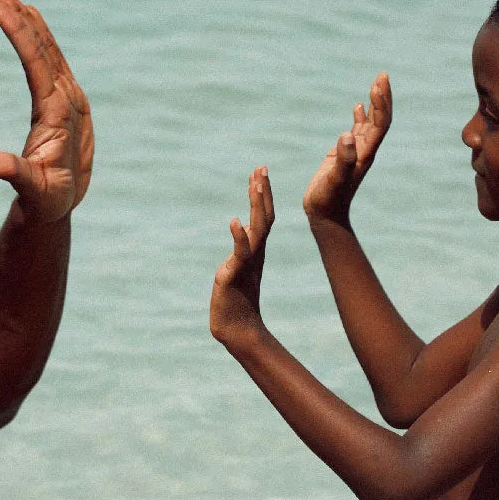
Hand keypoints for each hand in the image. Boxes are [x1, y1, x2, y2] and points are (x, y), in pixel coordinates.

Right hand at [0, 0, 93, 222]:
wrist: (64, 204)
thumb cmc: (47, 200)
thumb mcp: (30, 189)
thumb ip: (9, 172)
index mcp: (58, 116)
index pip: (37, 65)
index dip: (19, 34)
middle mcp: (68, 101)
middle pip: (44, 49)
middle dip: (19, 17)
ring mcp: (71, 99)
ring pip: (50, 51)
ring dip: (28, 22)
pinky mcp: (68, 101)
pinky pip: (53, 61)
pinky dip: (40, 37)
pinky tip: (30, 18)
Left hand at [210, 167, 274, 352]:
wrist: (237, 331)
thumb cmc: (236, 304)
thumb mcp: (238, 271)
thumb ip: (241, 254)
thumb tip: (242, 234)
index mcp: (256, 252)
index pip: (263, 218)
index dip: (262, 195)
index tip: (260, 173)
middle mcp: (255, 254)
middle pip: (263, 218)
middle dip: (262, 192)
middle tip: (261, 169)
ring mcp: (247, 263)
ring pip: (256, 230)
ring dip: (256, 206)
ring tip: (256, 184)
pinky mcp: (235, 275)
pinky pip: (240, 253)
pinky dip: (239, 238)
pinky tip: (235, 223)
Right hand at [302, 72, 390, 223]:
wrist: (325, 216)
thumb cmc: (328, 200)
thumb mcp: (334, 179)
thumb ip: (343, 159)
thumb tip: (347, 136)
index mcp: (365, 154)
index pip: (380, 124)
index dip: (381, 103)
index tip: (378, 84)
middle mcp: (363, 150)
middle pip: (379, 119)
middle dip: (382, 97)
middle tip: (382, 75)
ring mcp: (355, 152)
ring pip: (370, 123)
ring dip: (374, 103)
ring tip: (376, 83)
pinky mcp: (344, 155)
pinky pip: (357, 132)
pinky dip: (360, 117)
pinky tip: (358, 106)